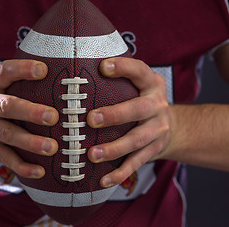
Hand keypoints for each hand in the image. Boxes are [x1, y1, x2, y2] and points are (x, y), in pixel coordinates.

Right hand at [0, 60, 58, 178]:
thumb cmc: (2, 102)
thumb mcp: (6, 87)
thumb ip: (26, 83)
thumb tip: (67, 80)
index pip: (5, 71)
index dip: (23, 69)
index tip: (44, 70)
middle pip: (6, 106)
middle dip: (30, 111)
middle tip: (53, 117)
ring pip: (7, 134)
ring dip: (30, 142)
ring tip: (52, 147)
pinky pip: (6, 158)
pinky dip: (23, 167)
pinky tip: (41, 171)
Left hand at [87, 57, 169, 187]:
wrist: (173, 127)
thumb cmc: (142, 101)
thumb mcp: (138, 86)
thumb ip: (118, 81)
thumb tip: (76, 73)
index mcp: (152, 84)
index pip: (140, 71)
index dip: (124, 68)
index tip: (103, 67)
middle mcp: (158, 106)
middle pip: (139, 109)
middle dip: (115, 115)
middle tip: (91, 119)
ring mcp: (158, 130)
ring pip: (136, 140)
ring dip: (114, 148)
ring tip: (92, 154)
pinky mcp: (154, 150)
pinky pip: (136, 163)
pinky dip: (120, 173)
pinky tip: (103, 180)